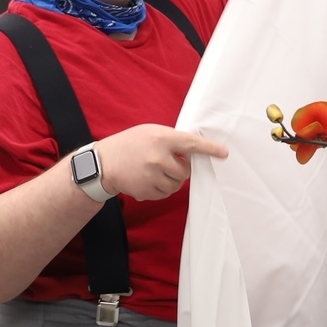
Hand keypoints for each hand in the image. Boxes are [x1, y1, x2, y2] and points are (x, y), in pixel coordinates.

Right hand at [96, 124, 228, 201]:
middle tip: (166, 162)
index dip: (210, 149)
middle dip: (180, 168)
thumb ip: (173, 140)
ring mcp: (152, 176)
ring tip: (154, 170)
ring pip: (177, 184)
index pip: (192, 144)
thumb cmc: (131, 144)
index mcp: (162, 139)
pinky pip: (166, 194)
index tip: (224, 153)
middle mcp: (158, 158)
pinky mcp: (146, 191)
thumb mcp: (151, 132)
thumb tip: (197, 151)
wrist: (103, 163)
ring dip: (171, 180)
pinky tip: (148, 179)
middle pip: (186, 171)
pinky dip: (161, 188)